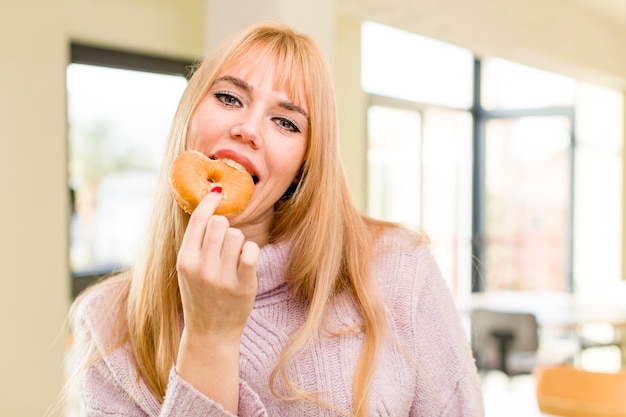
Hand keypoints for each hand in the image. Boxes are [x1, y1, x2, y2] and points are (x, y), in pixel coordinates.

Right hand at [176, 189, 259, 343]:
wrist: (210, 333)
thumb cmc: (200, 296)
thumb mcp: (188, 269)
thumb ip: (195, 242)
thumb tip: (209, 204)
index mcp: (184, 260)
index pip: (198, 220)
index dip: (210, 202)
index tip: (218, 192)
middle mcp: (201, 267)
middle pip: (220, 224)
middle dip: (226, 229)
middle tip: (224, 246)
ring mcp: (222, 278)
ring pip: (237, 235)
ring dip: (238, 243)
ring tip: (232, 261)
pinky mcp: (243, 286)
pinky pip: (251, 251)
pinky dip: (250, 253)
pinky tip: (245, 264)